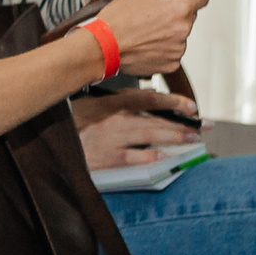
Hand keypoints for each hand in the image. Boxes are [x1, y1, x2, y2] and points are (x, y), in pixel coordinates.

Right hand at [73, 90, 201, 169]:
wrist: (51, 139)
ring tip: (192, 140)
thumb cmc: (72, 120)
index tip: (191, 107)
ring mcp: (112, 139)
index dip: (174, 102)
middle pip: (157, 120)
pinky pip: (134, 158)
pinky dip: (150, 157)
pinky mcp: (107, 158)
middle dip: (184, 124)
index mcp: (112, 104)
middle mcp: (115, 120)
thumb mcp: (94, 102)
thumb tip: (150, 96)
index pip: (151, 99)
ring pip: (151, 137)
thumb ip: (121, 99)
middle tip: (204, 126)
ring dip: (175, 138)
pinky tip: (164, 156)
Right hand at [91, 0, 205, 76]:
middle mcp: (184, 29)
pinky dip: (162, 49)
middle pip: (189, 18)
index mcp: (180, 8)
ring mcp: (178, 48)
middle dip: (176, 15)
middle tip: (153, 15)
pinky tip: (146, 44)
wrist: (103, 46)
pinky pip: (172, 53)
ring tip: (146, 31)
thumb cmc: (119, 17)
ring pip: (180, 36)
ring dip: (169, 33)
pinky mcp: (171, 64)